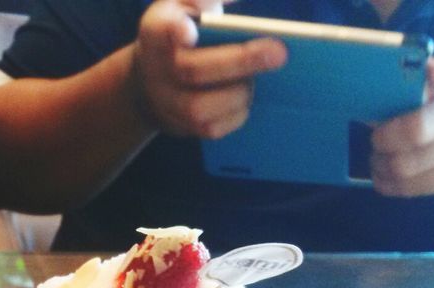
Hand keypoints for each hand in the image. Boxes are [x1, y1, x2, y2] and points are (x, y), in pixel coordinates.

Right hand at [131, 0, 285, 139]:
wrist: (153, 77)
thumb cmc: (182, 29)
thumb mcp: (185, 4)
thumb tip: (231, 2)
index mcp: (157, 30)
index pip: (160, 29)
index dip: (175, 31)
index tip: (190, 32)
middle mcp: (155, 68)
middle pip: (191, 70)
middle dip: (239, 61)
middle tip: (280, 53)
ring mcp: (165, 102)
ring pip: (200, 107)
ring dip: (238, 93)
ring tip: (258, 78)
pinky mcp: (180, 126)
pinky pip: (211, 129)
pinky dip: (236, 113)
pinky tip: (248, 96)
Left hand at [370, 55, 433, 198]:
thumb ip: (413, 89)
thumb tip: (372, 105)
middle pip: (415, 132)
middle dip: (384, 139)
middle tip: (376, 139)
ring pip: (405, 166)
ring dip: (381, 163)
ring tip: (378, 158)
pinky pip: (410, 187)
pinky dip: (387, 182)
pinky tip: (385, 175)